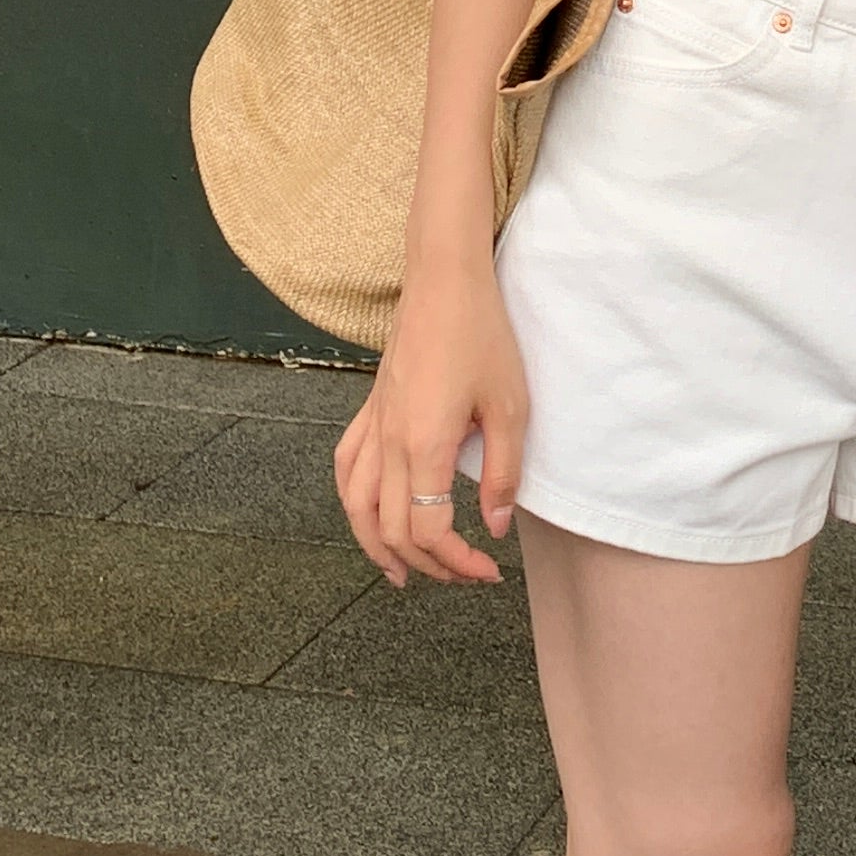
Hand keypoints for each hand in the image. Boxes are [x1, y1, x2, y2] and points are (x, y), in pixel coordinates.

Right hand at [335, 259, 528, 586]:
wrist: (445, 281)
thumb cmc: (482, 335)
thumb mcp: (510, 407)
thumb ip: (502, 473)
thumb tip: (495, 528)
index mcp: (424, 445)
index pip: (428, 529)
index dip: (457, 562)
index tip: (488, 570)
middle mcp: (389, 442)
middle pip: (391, 529)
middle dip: (428, 564)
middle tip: (464, 574)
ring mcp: (374, 425)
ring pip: (354, 505)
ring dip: (376, 546)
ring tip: (401, 573)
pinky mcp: (371, 409)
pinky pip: (345, 466)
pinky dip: (351, 501)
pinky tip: (367, 513)